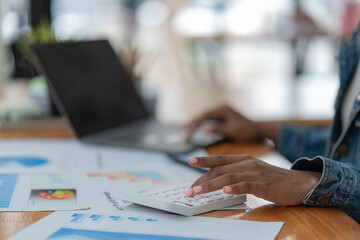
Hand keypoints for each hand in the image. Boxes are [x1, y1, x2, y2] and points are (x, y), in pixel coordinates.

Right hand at [185, 106, 277, 141]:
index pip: (204, 115)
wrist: (259, 131)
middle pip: (203, 116)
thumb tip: (203, 128)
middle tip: (183, 133)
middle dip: (192, 124)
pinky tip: (195, 131)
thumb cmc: (247, 131)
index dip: (194, 123)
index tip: (187, 131)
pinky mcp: (222, 119)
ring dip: (195, 125)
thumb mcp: (232, 130)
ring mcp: (221, 114)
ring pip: (204, 118)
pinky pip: (209, 122)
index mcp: (223, 109)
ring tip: (185, 132)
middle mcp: (221, 109)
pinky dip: (201, 126)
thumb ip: (218, 128)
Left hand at [185, 155, 321, 204]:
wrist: (298, 183)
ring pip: (228, 177)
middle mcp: (247, 163)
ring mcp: (255, 173)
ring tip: (197, 192)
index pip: (219, 160)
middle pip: (219, 170)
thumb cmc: (272, 178)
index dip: (204, 161)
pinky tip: (225, 191)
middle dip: (201, 180)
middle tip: (189, 190)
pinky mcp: (263, 184)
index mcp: (243, 159)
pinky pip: (247, 185)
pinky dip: (235, 188)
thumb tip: (218, 180)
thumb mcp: (252, 171)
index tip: (190, 162)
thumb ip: (237, 172)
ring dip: (210, 185)